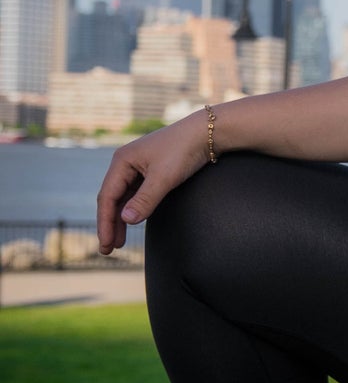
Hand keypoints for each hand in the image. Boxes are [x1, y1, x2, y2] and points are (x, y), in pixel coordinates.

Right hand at [97, 112, 209, 252]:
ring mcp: (137, 166)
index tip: (105, 244)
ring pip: (123, 198)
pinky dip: (132, 209)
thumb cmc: (183, 151)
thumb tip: (126, 220)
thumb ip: (145, 200)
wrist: (206, 133)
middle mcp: (125, 163)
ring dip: (120, 219)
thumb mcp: (164, 178)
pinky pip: (135, 194)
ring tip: (118, 242)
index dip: (105, 223)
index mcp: (122, 161)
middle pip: (112, 198)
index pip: (107, 197)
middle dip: (109, 224)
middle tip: (107, 249)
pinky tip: (132, 222)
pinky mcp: (150, 170)